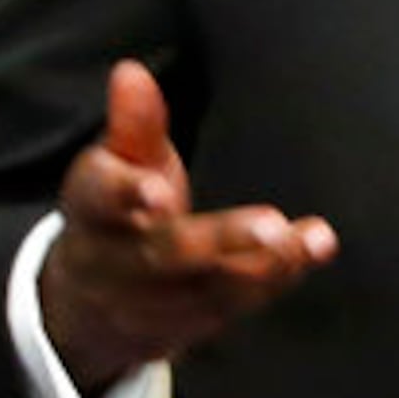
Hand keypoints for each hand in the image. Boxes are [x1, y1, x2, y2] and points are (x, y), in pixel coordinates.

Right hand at [38, 60, 335, 393]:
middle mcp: (116, 262)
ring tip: (303, 239)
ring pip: (208, 288)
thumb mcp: (113, 166)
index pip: (101, 199)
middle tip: (270, 225)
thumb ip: (132, 124)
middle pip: (166, 254)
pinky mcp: (188, 326)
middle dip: (218, 241)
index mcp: (91, 209)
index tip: (159, 194)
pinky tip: (311, 251)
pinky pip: (234, 305)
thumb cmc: (114, 212)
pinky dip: (275, 279)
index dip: (127, 195)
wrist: (87, 305)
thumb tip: (132, 71)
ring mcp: (151, 304)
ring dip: (262, 265)